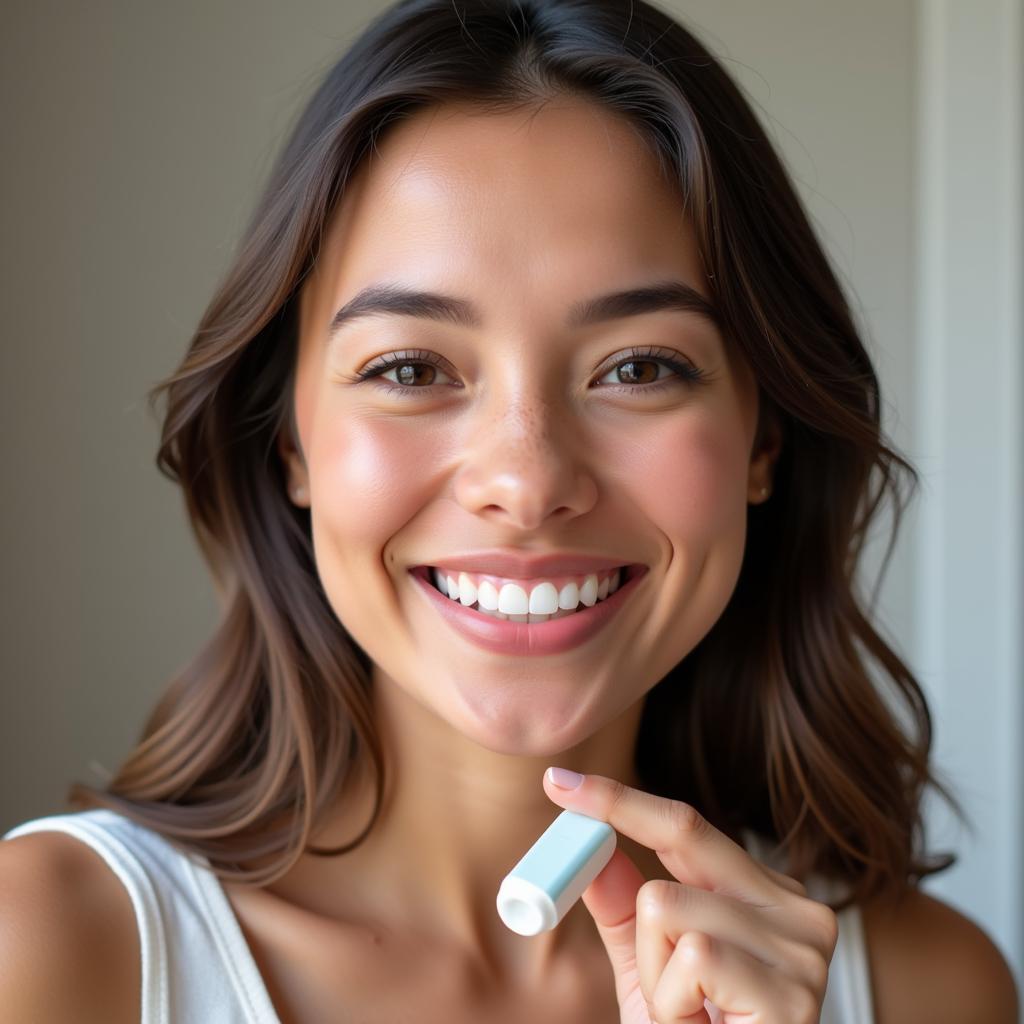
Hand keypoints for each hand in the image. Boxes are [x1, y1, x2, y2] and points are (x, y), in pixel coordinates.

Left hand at [543, 769, 837, 1023]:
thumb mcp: (648, 972)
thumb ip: (624, 910)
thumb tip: (591, 848)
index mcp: (765, 895)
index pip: (684, 825)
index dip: (617, 800)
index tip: (559, 782)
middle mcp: (797, 911)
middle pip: (675, 853)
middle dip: (641, 923)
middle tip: (665, 983)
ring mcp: (804, 951)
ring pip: (667, 907)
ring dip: (656, 975)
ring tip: (694, 1018)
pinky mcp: (793, 993)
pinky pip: (692, 956)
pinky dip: (673, 1001)